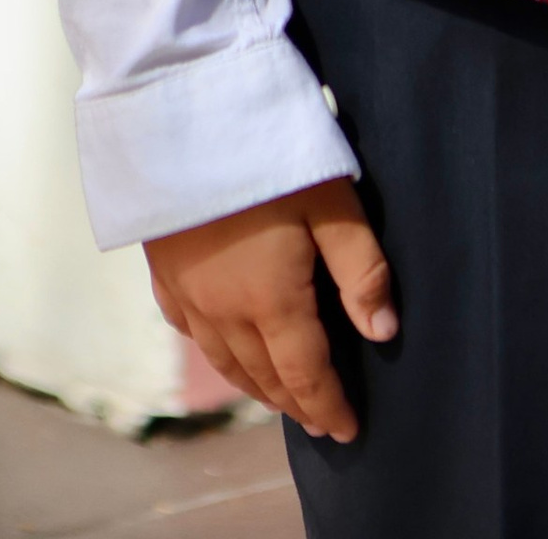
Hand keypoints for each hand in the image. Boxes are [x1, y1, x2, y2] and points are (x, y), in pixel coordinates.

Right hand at [146, 177, 396, 442]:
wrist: (184, 116)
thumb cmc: (269, 152)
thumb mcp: (332, 201)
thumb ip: (361, 269)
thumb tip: (383, 333)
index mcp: (270, 301)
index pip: (305, 375)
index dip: (329, 407)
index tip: (348, 431)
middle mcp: (224, 312)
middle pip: (264, 376)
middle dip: (296, 403)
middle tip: (320, 421)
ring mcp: (187, 295)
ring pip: (225, 363)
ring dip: (257, 387)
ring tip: (281, 398)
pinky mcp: (163, 272)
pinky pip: (191, 334)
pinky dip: (217, 355)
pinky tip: (224, 350)